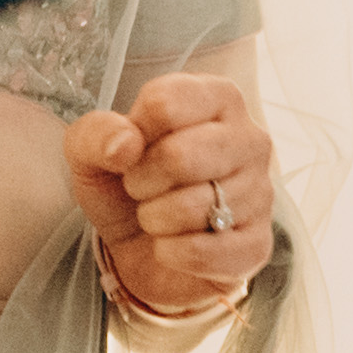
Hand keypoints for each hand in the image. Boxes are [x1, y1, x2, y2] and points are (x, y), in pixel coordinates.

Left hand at [69, 72, 278, 319]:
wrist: (144, 252)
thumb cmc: (126, 188)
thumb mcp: (91, 153)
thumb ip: (96, 133)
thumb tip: (126, 145)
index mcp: (216, 98)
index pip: (165, 103)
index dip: (132, 135)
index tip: (133, 150)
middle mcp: (250, 138)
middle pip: (180, 156)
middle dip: (141, 182)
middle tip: (140, 189)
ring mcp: (261, 192)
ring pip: (192, 208)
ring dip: (154, 220)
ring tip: (157, 217)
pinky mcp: (257, 243)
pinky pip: (204, 251)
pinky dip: (171, 253)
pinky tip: (171, 246)